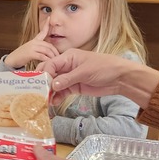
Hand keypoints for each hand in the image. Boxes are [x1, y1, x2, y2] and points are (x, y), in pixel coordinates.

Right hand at [4, 21, 58, 68]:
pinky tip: (49, 63)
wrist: (12, 60)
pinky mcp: (30, 53)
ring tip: (55, 62)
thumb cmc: (21, 56)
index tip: (49, 17)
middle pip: (49, 45)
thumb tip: (47, 52)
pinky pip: (42, 56)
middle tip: (59, 58)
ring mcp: (32, 47)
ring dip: (52, 57)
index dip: (46, 24)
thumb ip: (38, 49)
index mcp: (34, 41)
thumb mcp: (30, 50)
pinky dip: (47, 60)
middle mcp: (33, 42)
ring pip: (47, 51)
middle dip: (55, 52)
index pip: (42, 31)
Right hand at [38, 49, 158, 106]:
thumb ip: (68, 79)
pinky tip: (54, 102)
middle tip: (38, 93)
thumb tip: (53, 85)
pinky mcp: (74, 87)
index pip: (50, 64)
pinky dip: (57, 97)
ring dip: (50, 92)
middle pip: (49, 74)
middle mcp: (66, 66)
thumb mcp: (85, 72)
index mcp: (68, 57)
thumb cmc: (104, 67)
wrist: (120, 78)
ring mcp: (70, 77)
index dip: (44, 74)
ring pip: (54, 85)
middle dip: (44, 83)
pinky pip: (62, 92)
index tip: (40, 85)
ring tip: (45, 101)